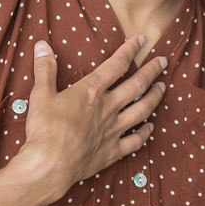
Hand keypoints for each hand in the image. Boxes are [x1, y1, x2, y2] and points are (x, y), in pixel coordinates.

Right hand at [8, 34, 166, 200]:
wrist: (50, 166)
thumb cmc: (44, 130)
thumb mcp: (41, 94)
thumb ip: (45, 68)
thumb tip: (41, 45)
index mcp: (91, 91)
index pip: (116, 64)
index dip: (131, 50)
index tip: (142, 39)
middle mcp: (108, 108)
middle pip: (136, 85)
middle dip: (152, 71)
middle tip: (163, 62)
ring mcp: (113, 130)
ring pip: (142, 110)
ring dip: (154, 97)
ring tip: (162, 88)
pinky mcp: (112, 151)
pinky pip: (135, 141)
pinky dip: (145, 133)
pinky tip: (151, 127)